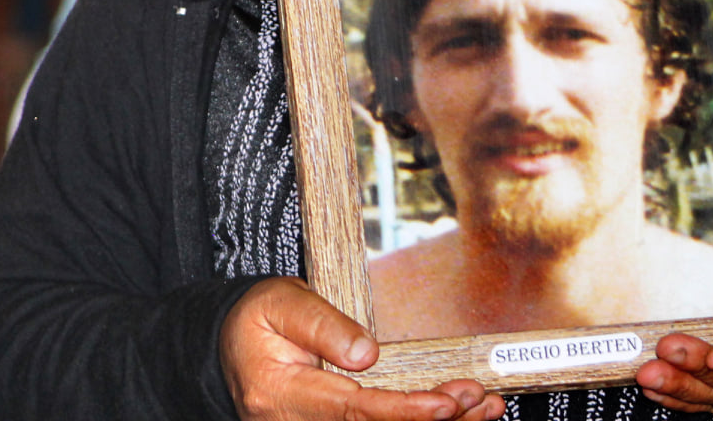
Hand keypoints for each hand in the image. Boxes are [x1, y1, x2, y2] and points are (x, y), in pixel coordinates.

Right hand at [220, 278, 503, 420]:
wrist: (229, 347)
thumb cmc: (256, 320)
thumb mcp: (279, 302)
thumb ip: (321, 324)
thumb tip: (366, 352)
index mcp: (282, 395)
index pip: (351, 410)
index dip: (402, 411)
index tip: (445, 403)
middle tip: (476, 398)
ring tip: (483, 406)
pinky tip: (456, 414)